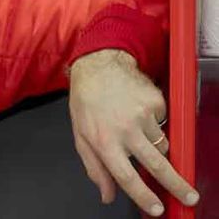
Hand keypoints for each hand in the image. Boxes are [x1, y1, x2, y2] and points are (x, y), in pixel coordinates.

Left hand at [68, 49, 198, 215]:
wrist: (98, 66)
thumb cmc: (86, 102)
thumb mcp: (81, 136)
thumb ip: (95, 168)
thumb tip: (107, 195)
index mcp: (103, 141)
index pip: (126, 177)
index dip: (144, 196)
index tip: (158, 209)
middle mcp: (125, 129)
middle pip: (157, 165)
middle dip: (176, 185)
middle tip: (189, 197)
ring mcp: (143, 115)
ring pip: (162, 145)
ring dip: (156, 147)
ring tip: (136, 130)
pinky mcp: (156, 102)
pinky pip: (163, 124)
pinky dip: (154, 124)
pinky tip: (138, 112)